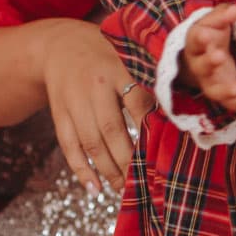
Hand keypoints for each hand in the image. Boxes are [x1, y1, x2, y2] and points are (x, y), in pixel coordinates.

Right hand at [39, 19, 148, 194]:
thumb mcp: (127, 57)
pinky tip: (94, 189)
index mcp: (118, 69)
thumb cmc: (105, 55)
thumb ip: (148, 81)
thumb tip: (176, 115)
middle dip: (128, 160)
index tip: (163, 153)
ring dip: (107, 171)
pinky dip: (81, 170)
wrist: (59, 46)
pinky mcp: (59, 114)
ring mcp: (74, 102)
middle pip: (111, 129)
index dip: (150, 129)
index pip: (137, 103)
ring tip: (122, 190)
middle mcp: (94, 86)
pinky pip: (69, 146)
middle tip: (144, 182)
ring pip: (90, 142)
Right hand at [181, 5, 235, 115]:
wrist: (202, 55)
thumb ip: (225, 14)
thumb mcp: (215, 20)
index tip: (205, 34)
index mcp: (195, 43)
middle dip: (210, 62)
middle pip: (202, 66)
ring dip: (226, 91)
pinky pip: (229, 103)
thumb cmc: (210, 33)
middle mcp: (199, 65)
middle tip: (219, 56)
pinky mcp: (221, 92)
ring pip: (214, 90)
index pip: (195, 40)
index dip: (200, 38)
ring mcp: (209, 81)